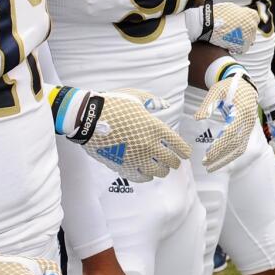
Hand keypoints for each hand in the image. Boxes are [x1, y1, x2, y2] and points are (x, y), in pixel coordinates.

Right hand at [53, 87, 190, 181]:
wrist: (89, 118)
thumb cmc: (113, 105)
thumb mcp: (135, 97)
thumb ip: (153, 101)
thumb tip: (164, 104)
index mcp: (155, 128)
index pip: (178, 145)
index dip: (184, 151)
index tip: (185, 154)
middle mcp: (149, 145)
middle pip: (170, 161)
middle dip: (174, 162)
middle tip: (173, 162)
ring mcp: (137, 157)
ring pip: (158, 172)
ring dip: (162, 170)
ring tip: (161, 168)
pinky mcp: (123, 166)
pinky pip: (141, 178)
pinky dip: (147, 177)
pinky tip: (147, 174)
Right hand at [187, 1, 259, 54]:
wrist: (208, 24)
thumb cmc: (218, 14)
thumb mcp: (232, 7)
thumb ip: (241, 12)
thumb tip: (243, 15)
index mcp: (252, 14)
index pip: (254, 18)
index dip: (247, 20)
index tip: (242, 22)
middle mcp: (253, 25)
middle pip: (252, 29)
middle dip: (246, 29)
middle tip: (235, 31)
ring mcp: (249, 37)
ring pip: (250, 39)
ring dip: (243, 38)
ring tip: (232, 38)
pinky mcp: (244, 46)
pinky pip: (244, 47)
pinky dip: (238, 47)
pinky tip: (230, 44)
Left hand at [194, 70, 258, 171]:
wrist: (245, 85)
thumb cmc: (228, 87)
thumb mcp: (216, 90)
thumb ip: (207, 104)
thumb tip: (198, 118)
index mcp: (242, 111)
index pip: (231, 133)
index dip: (220, 145)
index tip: (207, 155)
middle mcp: (248, 121)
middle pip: (236, 144)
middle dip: (221, 156)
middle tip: (206, 164)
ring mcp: (250, 127)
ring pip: (240, 148)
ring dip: (226, 159)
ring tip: (211, 167)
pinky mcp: (247, 130)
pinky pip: (240, 146)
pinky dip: (230, 155)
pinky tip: (218, 160)